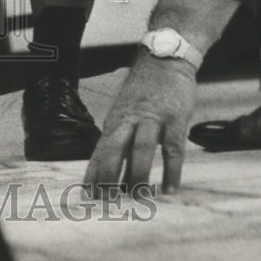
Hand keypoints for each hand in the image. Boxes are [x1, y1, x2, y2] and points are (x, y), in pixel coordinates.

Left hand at [84, 51, 197, 194]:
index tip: (86, 195)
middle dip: (108, 176)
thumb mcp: (125, 108)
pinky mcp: (175, 118)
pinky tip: (170, 189)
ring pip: (141, 149)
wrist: (165, 58)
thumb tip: (110, 164)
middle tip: (107, 202)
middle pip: (113, 148)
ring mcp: (152, 118)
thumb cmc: (144, 89)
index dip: (93, 173)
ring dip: (138, 175)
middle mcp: (130, 119)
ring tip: (138, 199)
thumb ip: (119, 134)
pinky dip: (171, 171)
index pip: (100, 150)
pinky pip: (173, 148)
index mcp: (116, 119)